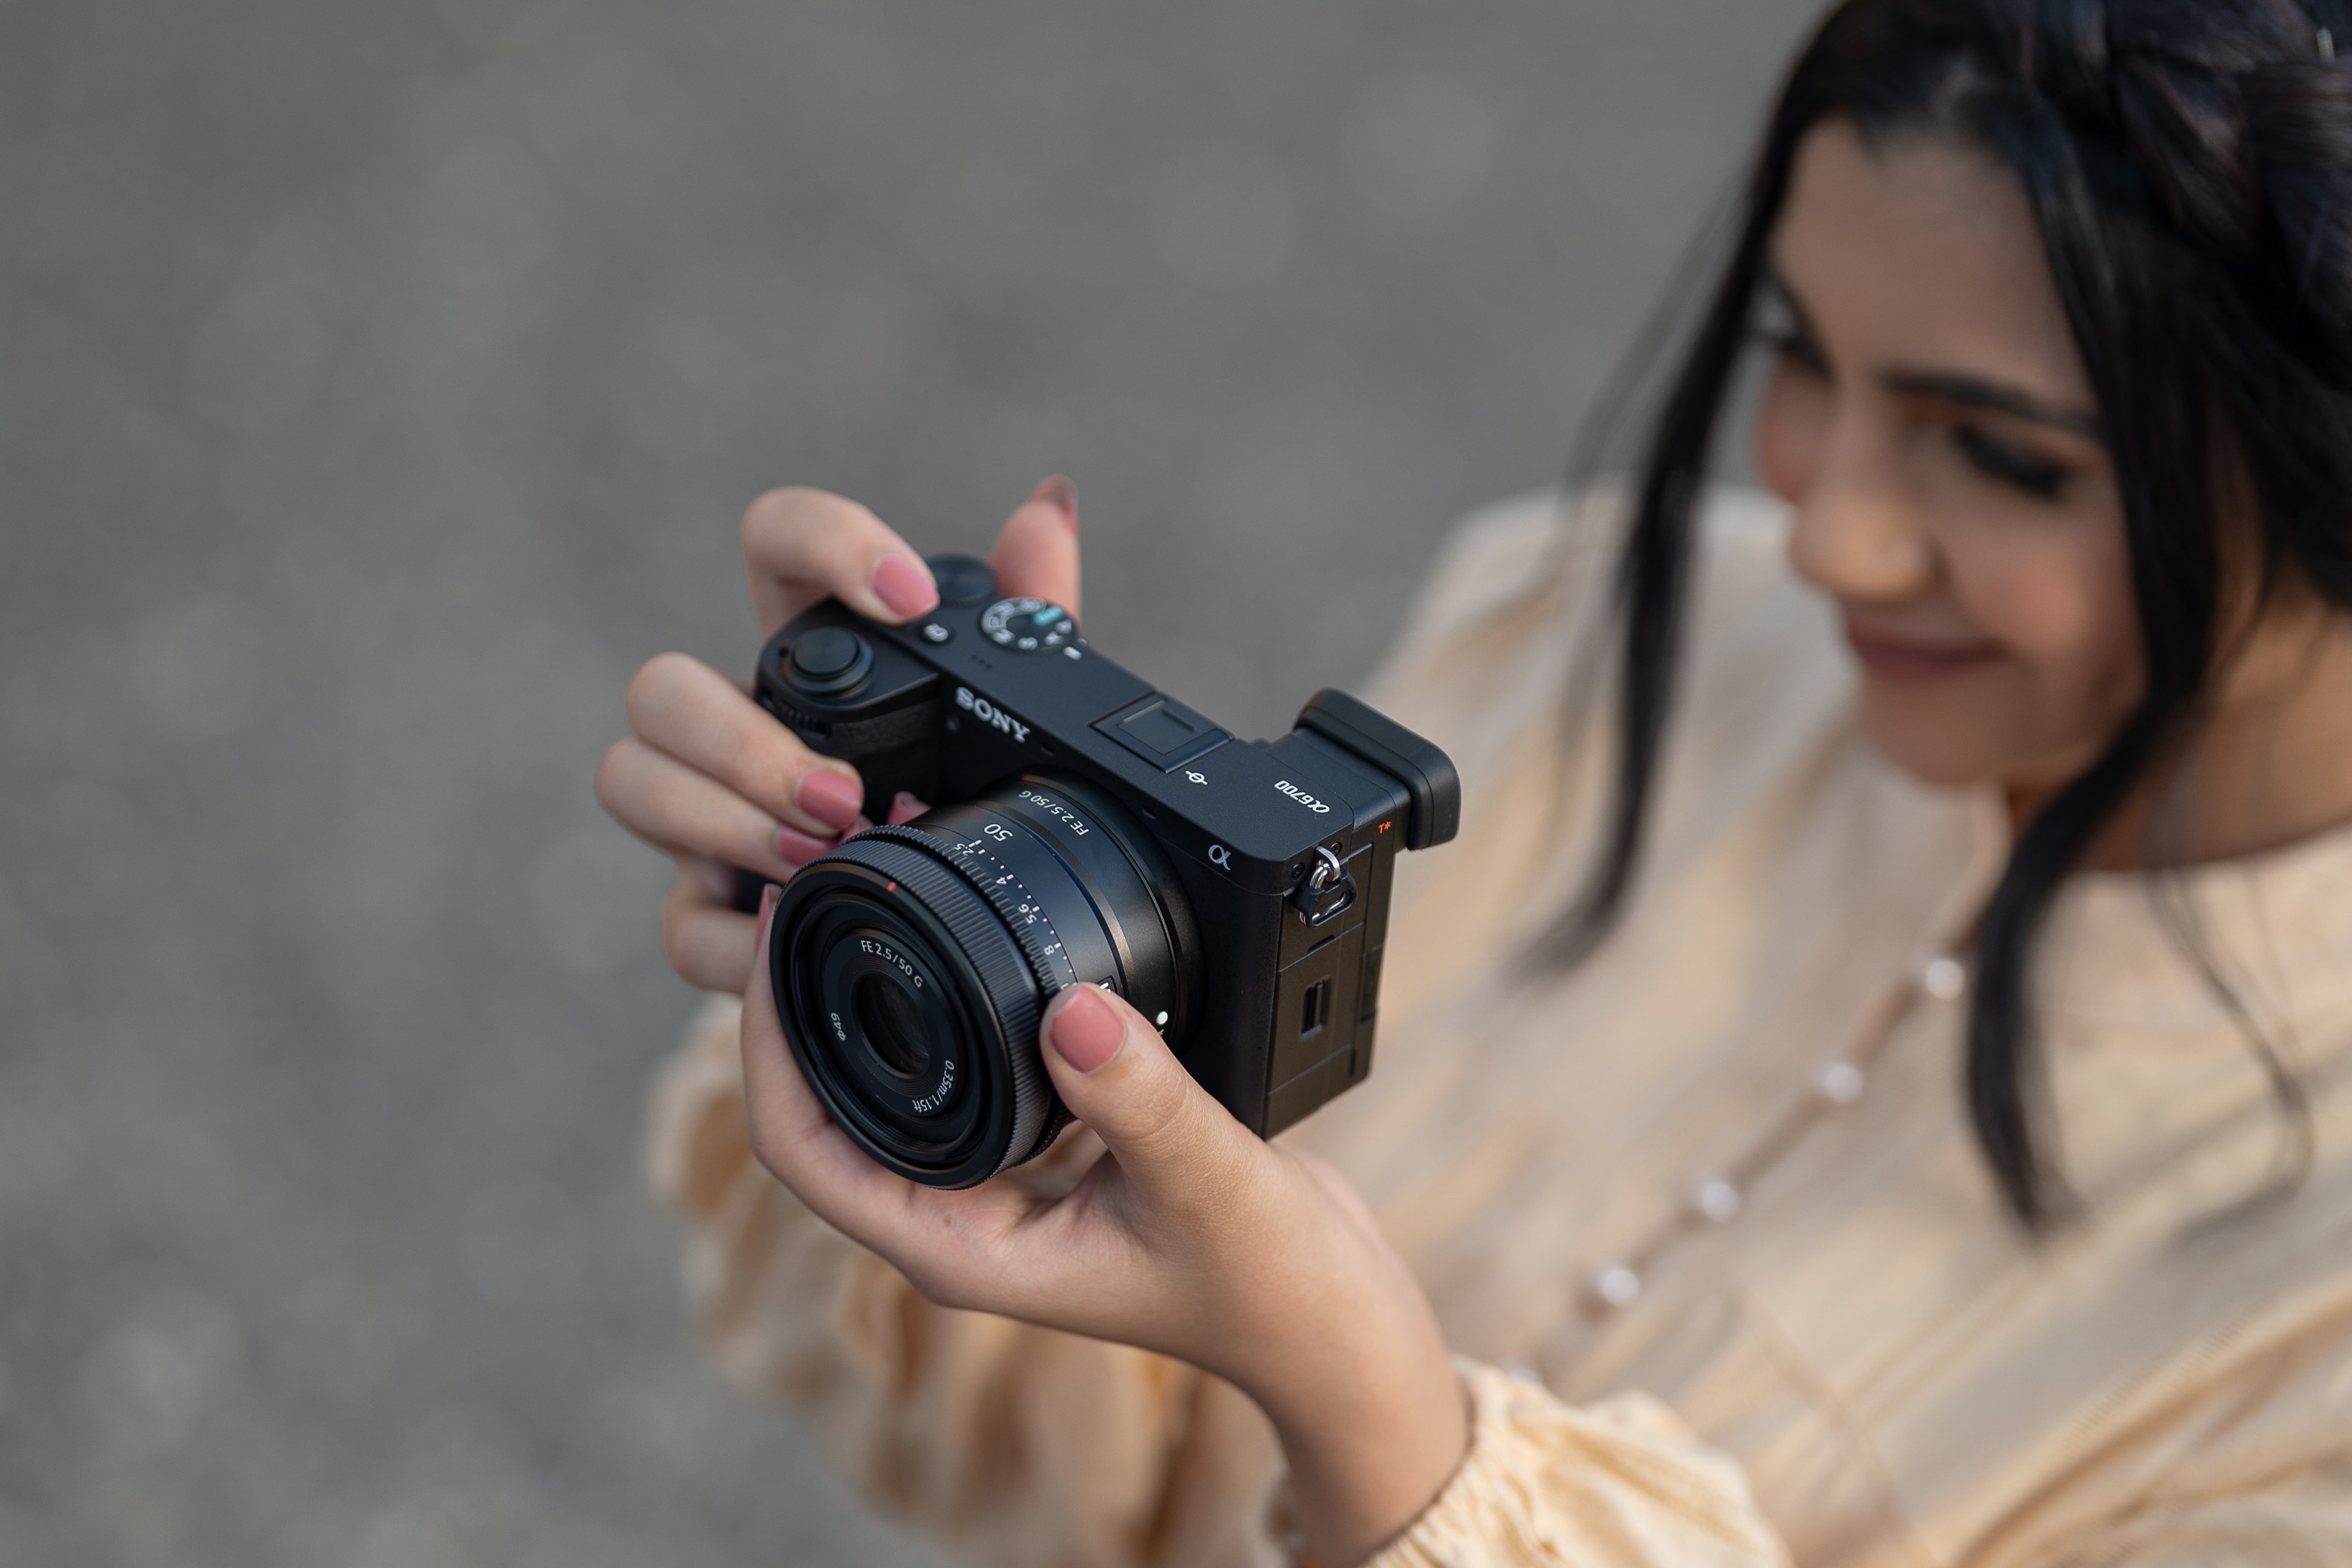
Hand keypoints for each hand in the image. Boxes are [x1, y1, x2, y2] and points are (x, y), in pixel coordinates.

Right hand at [597, 479, 1081, 991]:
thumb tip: (1049, 506)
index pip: (775, 541)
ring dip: (723, 821)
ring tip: (821, 856)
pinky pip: (677, 922)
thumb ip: (1031, 612)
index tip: (911, 597)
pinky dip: (731, 936)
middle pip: (660, 686)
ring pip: (632, 780)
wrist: (954, 924)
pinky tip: (798, 927)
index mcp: (812, 652)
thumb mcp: (1010, 712)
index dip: (825, 543)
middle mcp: (736, 724)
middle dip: (743, 741)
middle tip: (849, 795)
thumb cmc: (966, 789)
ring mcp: (705, 818)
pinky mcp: (710, 913)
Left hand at [737, 888, 1469, 1565]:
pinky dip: (960, 998)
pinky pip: (975, 1063)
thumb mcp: (1209, 1181)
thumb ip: (1142, 1099)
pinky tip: (977, 928)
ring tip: (879, 883)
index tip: (771, 946)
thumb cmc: (1272, 1287)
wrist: (1336, 1320)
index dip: (766, 1051)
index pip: (805, 1153)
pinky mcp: (1049, 1148)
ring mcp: (1003, 1185)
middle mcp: (967, 1217)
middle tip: (814, 883)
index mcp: (963, 1250)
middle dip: (807, 997)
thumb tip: (1070, 1005)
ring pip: (900, 1080)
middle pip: (830, 1105)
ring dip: (879, 990)